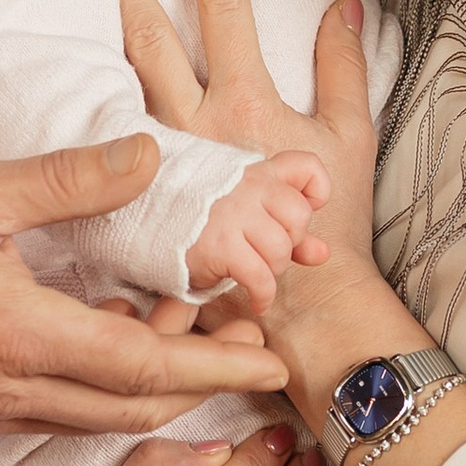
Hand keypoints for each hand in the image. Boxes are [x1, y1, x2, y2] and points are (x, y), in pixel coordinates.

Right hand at [0, 138, 290, 435]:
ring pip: (102, 418)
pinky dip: (107, 388)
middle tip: (257, 347)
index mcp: (17, 337)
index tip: (272, 357)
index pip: (143, 365)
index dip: (217, 363)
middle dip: (207, 382)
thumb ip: (68, 179)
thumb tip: (149, 155)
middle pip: (137, 406)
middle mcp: (11, 391)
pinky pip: (62, 414)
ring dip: (160, 387)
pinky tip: (118, 344)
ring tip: (201, 340)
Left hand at [110, 0, 378, 282]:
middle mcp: (195, 124)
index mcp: (245, 104)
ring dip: (100, 26)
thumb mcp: (349, 137)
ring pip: (119, 78)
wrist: (301, 303)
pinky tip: (59, 72)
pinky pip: (110, 136)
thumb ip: (345, 66)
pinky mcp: (145, 188)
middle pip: (150, 35)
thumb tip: (344, 2)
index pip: (226, 10)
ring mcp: (164, 157)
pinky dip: (88, 100)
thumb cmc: (331, 220)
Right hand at [185, 153, 329, 311]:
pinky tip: (257, 299)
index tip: (307, 209)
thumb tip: (322, 252)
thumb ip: (286, 228)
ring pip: (281, 248)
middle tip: (268, 250)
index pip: (306, 166)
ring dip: (274, 269)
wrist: (143, 222)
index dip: (316, 190)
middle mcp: (248, 188)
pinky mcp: (219, 245)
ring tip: (256, 272)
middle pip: (300, 214)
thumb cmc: (195, 218)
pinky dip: (264, 294)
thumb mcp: (242, 212)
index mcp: (255, 172)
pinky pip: (260, 276)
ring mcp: (233, 215)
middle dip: (291, 240)